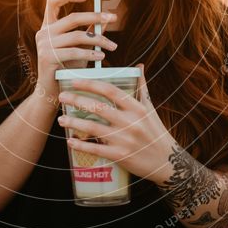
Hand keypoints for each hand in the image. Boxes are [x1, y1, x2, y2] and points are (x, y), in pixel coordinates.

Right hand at [34, 0, 117, 105]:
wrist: (52, 91)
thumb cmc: (67, 68)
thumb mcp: (79, 47)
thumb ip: (89, 33)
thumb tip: (106, 20)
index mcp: (48, 27)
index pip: (52, 2)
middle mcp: (44, 33)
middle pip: (72, 18)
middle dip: (95, 17)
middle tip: (112, 18)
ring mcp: (44, 45)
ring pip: (77, 35)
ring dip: (99, 39)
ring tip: (113, 46)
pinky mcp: (48, 58)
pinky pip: (74, 52)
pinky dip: (90, 53)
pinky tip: (101, 56)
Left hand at [57, 63, 178, 182]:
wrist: (167, 161)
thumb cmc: (156, 132)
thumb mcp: (150, 108)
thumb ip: (142, 86)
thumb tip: (139, 65)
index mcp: (136, 108)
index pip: (110, 90)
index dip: (90, 84)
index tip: (74, 80)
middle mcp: (130, 122)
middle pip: (97, 108)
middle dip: (76, 100)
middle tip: (61, 96)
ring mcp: (124, 139)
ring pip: (93, 128)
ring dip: (74, 122)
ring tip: (60, 119)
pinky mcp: (120, 156)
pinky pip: (96, 149)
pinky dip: (81, 145)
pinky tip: (69, 141)